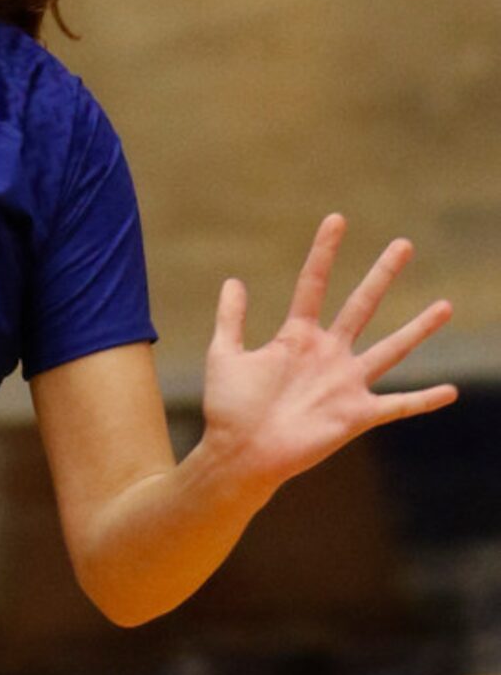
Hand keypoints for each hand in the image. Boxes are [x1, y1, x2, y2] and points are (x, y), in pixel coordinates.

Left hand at [201, 214, 455, 496]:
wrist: (239, 455)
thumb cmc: (229, 409)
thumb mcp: (224, 355)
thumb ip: (230, 319)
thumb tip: (234, 280)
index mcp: (296, 337)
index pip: (314, 284)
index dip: (324, 252)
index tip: (337, 218)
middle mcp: (327, 354)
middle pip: (360, 305)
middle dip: (381, 275)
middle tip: (404, 244)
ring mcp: (344, 383)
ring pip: (389, 349)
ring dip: (417, 329)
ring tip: (445, 305)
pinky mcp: (355, 415)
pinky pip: (397, 405)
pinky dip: (422, 399)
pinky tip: (450, 391)